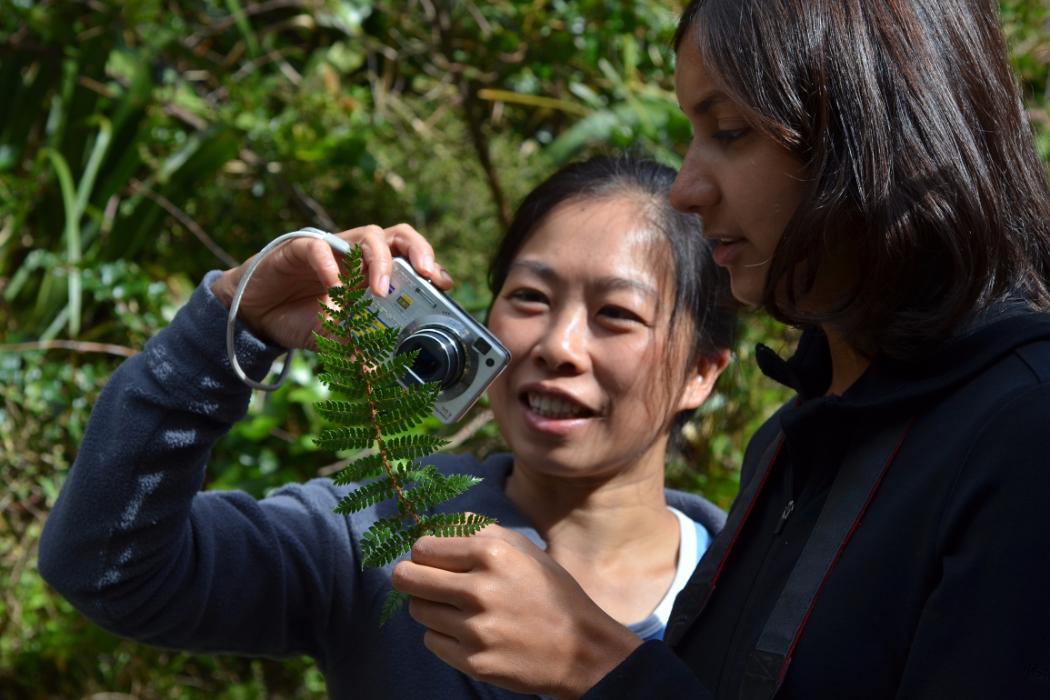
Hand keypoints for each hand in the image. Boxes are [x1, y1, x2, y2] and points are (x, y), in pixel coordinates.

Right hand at [210, 223, 452, 348]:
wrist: (256, 316)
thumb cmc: (302, 320)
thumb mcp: (337, 339)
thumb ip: (360, 346)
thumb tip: (382, 371)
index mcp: (373, 272)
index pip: (410, 259)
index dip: (431, 267)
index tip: (445, 285)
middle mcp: (358, 255)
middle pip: (398, 236)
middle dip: (419, 251)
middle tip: (427, 276)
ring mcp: (332, 247)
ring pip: (368, 235)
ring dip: (380, 262)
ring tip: (381, 291)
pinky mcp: (301, 247)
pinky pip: (321, 247)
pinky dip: (332, 266)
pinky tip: (334, 287)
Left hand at [391, 525, 642, 698]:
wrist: (580, 648)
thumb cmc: (551, 591)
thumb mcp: (523, 548)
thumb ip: (480, 530)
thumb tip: (440, 526)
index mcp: (491, 554)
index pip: (423, 548)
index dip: (423, 553)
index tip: (431, 559)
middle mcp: (479, 589)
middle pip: (408, 579)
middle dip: (410, 577)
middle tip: (421, 580)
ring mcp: (475, 629)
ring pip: (417, 610)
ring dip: (430, 606)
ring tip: (455, 607)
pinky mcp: (474, 661)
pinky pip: (432, 640)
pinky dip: (443, 635)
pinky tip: (467, 631)